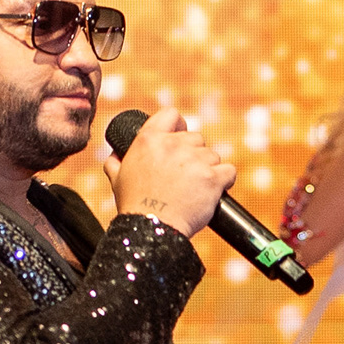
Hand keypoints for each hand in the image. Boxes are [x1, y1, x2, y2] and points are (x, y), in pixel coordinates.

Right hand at [110, 110, 233, 237]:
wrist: (151, 229)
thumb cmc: (134, 205)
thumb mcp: (116, 178)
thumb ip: (115, 161)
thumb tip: (115, 153)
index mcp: (149, 139)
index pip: (171, 115)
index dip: (178, 125)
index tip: (179, 138)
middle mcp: (173, 144)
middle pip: (196, 138)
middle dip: (194, 154)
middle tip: (185, 175)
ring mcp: (195, 160)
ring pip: (213, 155)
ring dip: (208, 169)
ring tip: (195, 188)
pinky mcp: (213, 177)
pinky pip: (228, 171)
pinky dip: (225, 180)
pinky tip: (214, 191)